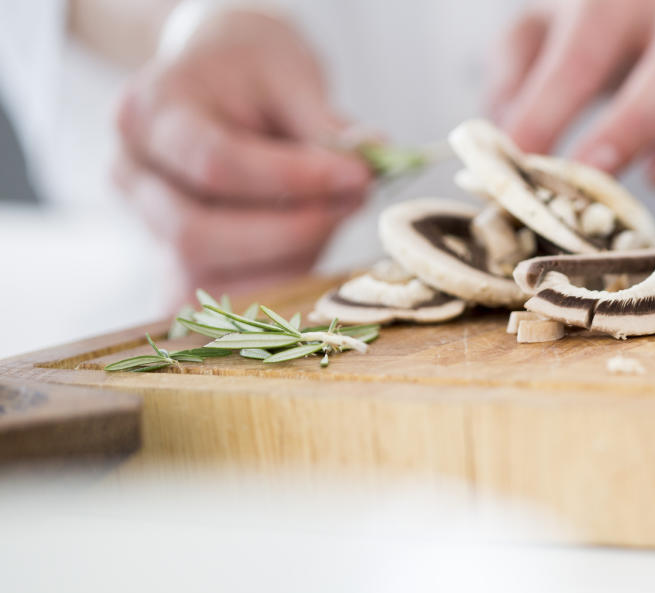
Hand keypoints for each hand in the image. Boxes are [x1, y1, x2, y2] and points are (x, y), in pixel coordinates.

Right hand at [113, 8, 371, 291]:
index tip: (357, 177)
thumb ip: (324, 126)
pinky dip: (272, 291)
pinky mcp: (172, 263)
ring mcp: (146, 226)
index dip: (292, 179)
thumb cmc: (251, 73)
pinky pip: (218, 302)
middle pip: (198, 234)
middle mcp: (132, 174)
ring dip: (289, 262)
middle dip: (290, 232)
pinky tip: (313, 261)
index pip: (214, 163)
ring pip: (210, 278)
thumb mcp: (289, 76)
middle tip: (352, 204)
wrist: (220, 79)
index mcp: (150, 113)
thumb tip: (368, 168)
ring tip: (335, 219)